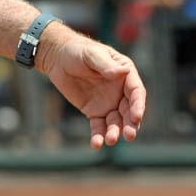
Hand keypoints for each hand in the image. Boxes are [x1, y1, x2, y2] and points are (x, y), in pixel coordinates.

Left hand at [39, 27, 145, 148]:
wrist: (58, 58)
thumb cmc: (77, 51)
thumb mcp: (91, 55)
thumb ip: (105, 65)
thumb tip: (122, 72)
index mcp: (125, 75)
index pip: (136, 92)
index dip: (138, 105)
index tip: (136, 117)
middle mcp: (120, 91)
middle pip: (129, 111)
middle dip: (130, 124)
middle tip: (128, 136)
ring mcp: (108, 103)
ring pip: (116, 122)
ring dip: (115, 132)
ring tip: (110, 141)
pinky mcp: (94, 112)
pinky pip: (99, 126)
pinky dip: (98, 136)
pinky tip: (96, 144)